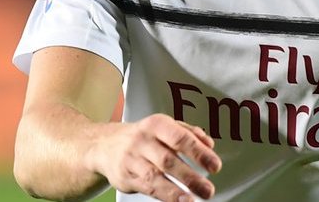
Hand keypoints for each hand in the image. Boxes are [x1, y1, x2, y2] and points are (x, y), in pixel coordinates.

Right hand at [89, 114, 222, 200]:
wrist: (104, 145)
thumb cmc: (141, 137)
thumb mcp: (163, 126)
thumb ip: (188, 133)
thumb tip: (209, 144)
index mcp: (156, 124)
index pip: (180, 137)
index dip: (199, 152)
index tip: (214, 165)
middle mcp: (142, 141)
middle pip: (168, 159)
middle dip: (190, 176)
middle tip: (208, 189)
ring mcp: (132, 159)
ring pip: (154, 176)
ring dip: (175, 191)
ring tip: (191, 200)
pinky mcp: (125, 177)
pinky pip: (146, 188)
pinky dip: (163, 196)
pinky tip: (177, 201)